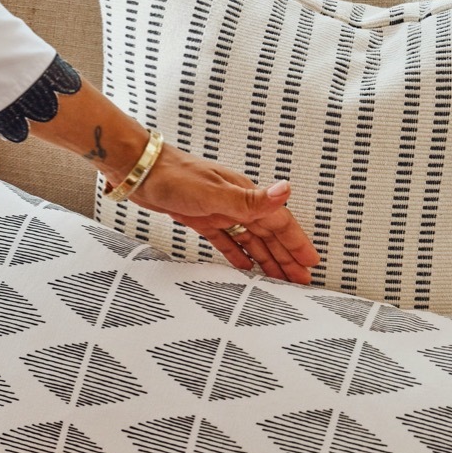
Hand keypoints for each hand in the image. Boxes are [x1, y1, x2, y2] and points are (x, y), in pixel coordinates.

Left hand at [130, 142, 319, 282]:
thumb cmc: (174, 176)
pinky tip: (245, 267)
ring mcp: (220, 212)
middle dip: (287, 257)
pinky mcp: (203, 220)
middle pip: (269, 235)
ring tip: (281, 280)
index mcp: (245, 196)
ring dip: (267, 259)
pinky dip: (239, 254)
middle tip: (302, 281)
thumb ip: (251, 199)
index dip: (296, 243)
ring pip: (251, 240)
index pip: (279, 223)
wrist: (141, 171)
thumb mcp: (215, 192)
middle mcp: (237, 204)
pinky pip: (227, 241)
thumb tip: (286, 190)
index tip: (310, 262)